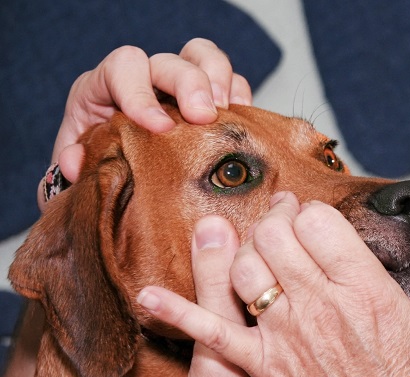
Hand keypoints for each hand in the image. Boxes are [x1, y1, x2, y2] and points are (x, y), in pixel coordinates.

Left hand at [40, 38, 251, 207]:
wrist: (124, 191)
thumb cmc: (100, 174)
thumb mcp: (76, 174)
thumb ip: (73, 167)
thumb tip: (75, 164)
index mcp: (106, 88)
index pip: (123, 68)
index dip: (141, 94)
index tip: (159, 128)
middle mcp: (145, 80)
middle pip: (170, 60)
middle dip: (190, 84)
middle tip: (204, 117)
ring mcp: (180, 87)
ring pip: (203, 57)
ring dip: (220, 80)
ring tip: (226, 112)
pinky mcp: (210, 101)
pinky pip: (232, 80)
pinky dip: (240, 96)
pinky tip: (241, 120)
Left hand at [137, 192, 409, 376]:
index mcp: (365, 289)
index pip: (319, 222)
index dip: (310, 213)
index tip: (311, 219)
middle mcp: (322, 304)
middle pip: (276, 236)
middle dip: (274, 220)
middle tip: (280, 223)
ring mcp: (288, 333)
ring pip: (245, 269)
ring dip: (244, 254)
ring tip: (255, 254)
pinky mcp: (265, 366)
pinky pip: (213, 332)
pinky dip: (176, 312)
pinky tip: (151, 297)